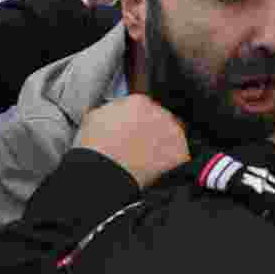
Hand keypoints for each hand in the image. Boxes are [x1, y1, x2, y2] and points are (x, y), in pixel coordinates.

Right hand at [75, 95, 189, 188]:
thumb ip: (111, 109)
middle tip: (140, 145)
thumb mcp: (94, 116)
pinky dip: (171, 161)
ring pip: (171, 134)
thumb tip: (115, 109)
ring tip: (148, 158)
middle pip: (160, 118)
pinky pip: (179, 154)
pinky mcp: (180, 153)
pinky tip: (157, 167)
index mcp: (139, 101)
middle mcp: (159, 112)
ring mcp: (172, 132)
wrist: (104, 172)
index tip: (133, 130)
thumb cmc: (95, 147)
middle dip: (152, 130)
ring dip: (163, 143)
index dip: (137, 120)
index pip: (144, 106)